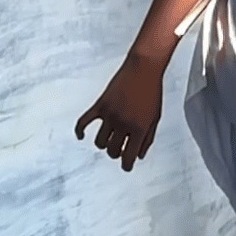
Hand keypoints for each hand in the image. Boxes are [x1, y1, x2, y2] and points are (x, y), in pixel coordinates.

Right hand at [74, 53, 165, 171]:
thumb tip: (139, 156)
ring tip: (109, 138)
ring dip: (104, 144)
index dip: (127, 166)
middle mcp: (123, 124)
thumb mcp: (155, 117)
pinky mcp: (100, 105)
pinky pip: (84, 122)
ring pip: (99, 142)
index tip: (126, 167)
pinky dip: (80, 131)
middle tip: (119, 149)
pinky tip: (81, 135)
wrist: (144, 68)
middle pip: (112, 151)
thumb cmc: (152, 91)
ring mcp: (110, 115)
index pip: (129, 157)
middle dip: (116, 153)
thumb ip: (148, 138)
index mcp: (139, 129)